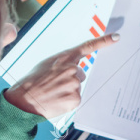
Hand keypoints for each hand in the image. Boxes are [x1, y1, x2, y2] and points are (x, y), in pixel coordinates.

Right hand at [4, 34, 118, 117]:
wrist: (23, 101)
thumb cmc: (31, 83)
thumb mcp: (46, 65)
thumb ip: (62, 64)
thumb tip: (73, 68)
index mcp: (64, 58)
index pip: (87, 47)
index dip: (103, 41)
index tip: (116, 37)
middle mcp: (72, 69)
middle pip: (80, 74)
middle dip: (70, 80)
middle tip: (54, 85)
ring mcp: (75, 84)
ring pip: (77, 87)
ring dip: (68, 91)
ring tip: (53, 94)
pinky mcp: (76, 98)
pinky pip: (75, 99)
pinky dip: (67, 101)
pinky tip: (56, 101)